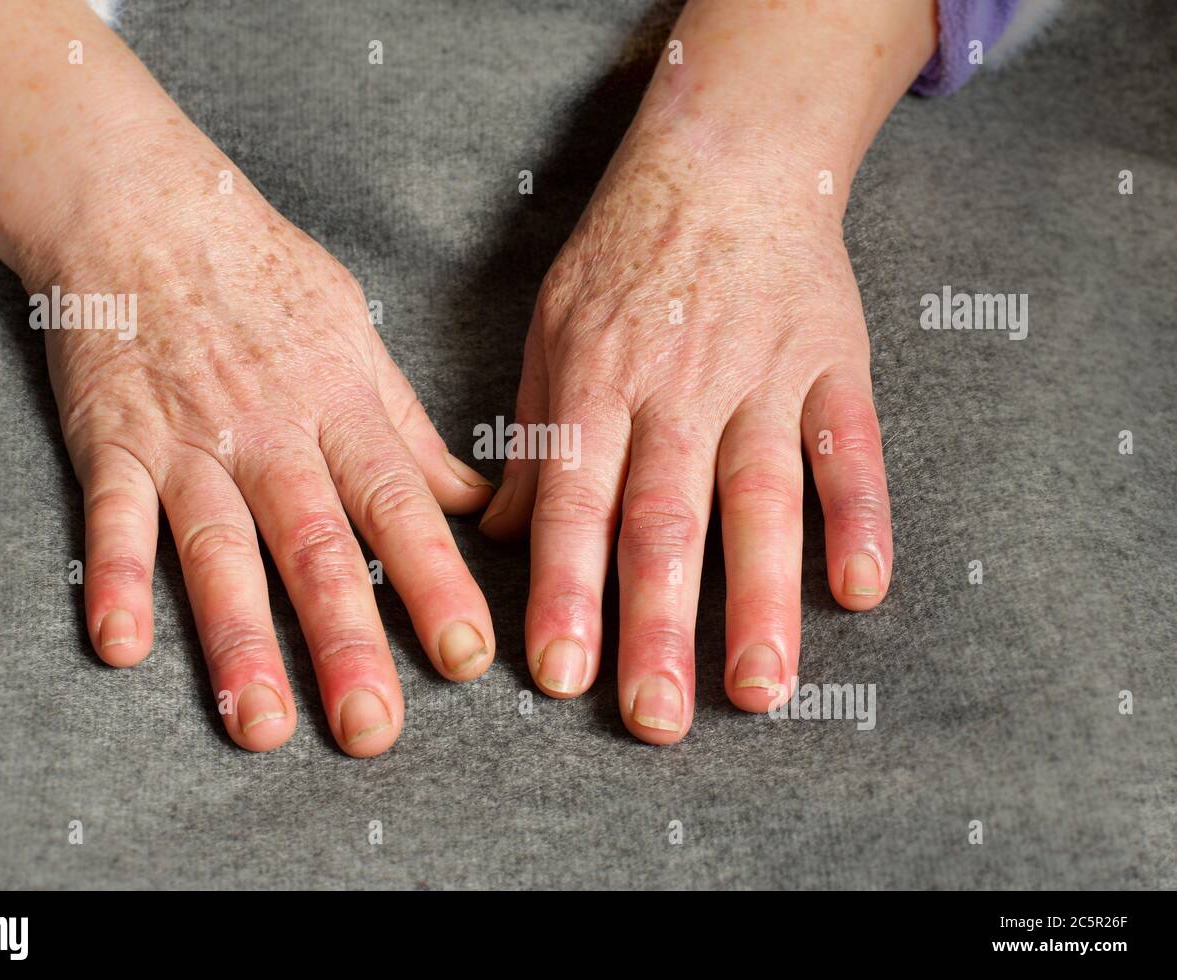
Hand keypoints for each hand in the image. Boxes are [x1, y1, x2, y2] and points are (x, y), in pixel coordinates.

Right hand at [43, 192, 495, 755]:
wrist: (148, 208)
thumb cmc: (266, 276)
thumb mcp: (360, 339)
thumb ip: (413, 432)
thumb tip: (477, 504)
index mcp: (341, 409)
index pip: (400, 506)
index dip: (435, 581)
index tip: (469, 654)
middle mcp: (271, 435)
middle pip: (315, 547)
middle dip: (347, 643)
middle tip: (374, 731)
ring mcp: (188, 443)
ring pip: (218, 551)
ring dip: (239, 641)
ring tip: (261, 724)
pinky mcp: (113, 444)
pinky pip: (113, 519)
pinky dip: (113, 579)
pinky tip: (118, 646)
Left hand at [481, 91, 896, 744]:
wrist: (726, 160)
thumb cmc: (625, 256)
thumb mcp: (550, 329)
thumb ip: (530, 436)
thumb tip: (498, 537)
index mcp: (597, 383)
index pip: (574, 503)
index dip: (566, 590)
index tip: (561, 676)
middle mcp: (677, 387)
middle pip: (666, 518)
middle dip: (657, 623)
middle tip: (656, 717)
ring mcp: (762, 375)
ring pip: (760, 497)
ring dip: (760, 597)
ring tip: (759, 689)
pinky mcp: (832, 365)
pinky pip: (848, 447)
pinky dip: (859, 515)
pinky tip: (861, 589)